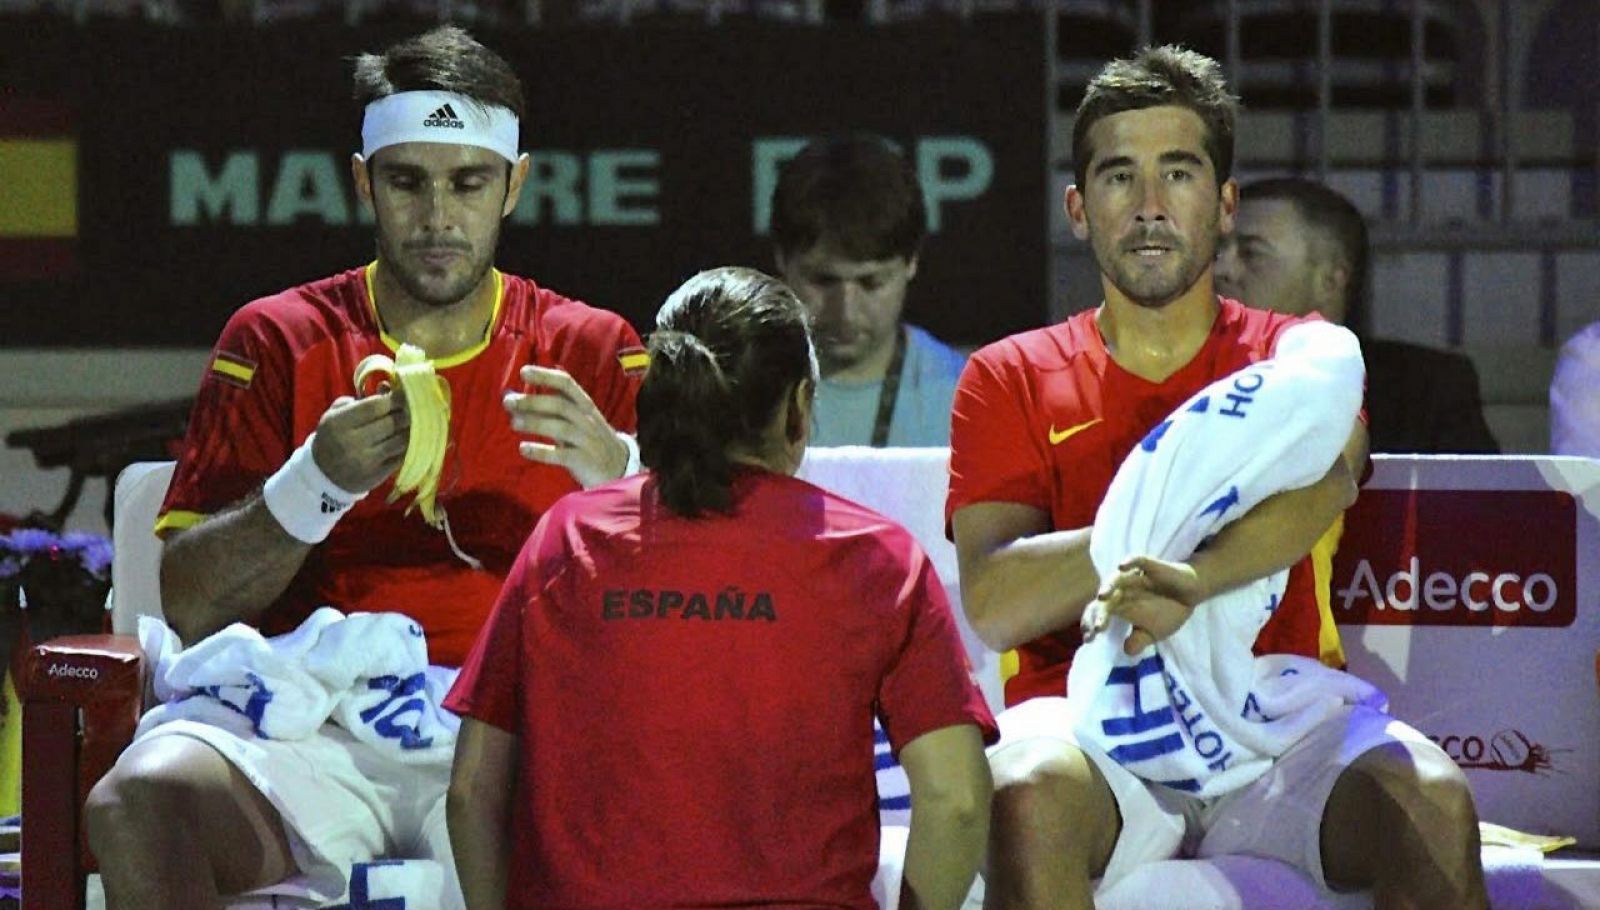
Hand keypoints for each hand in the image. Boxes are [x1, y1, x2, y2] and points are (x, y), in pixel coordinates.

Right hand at [310, 392, 408, 492]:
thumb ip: (362, 399)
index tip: (406, 393)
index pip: (375, 406)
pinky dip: (410, 446)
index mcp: (338, 423)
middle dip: (407, 413)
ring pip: (401, 441)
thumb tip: (388, 386)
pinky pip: (402, 456)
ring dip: (412, 430)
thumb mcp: (338, 414)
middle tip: (416, 407)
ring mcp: (365, 461)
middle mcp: (351, 442)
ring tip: (418, 422)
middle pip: (391, 423)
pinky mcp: (377, 475)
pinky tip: (413, 439)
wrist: (324, 474)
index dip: (395, 398)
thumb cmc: (334, 436)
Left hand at [506, 365, 627, 488]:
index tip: (523, 372)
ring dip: (535, 423)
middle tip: (508, 402)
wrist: (617, 468)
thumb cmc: (588, 439)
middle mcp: (587, 419)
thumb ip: (549, 408)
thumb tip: (514, 396)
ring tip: (513, 423)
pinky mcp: (583, 460)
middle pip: (560, 405)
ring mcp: (587, 440)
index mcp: (584, 404)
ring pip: (560, 428)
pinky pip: (561, 455)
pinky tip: (524, 449)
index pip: (566, 383)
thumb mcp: (576, 419)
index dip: (545, 376)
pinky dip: (541, 451)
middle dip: (533, 401)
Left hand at [1083, 556, 1205, 655]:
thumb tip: (1127, 651)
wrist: (1190, 595)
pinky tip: (1122, 566)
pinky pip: (1137, 560)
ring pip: (1117, 579)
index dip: (1092, 624)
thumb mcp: (1153, 632)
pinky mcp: (1150, 566)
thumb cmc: (1166, 612)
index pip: (1099, 613)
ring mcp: (1135, 577)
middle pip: (1105, 599)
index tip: (1089, 639)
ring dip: (1109, 586)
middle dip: (1099, 612)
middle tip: (1098, 628)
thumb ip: (1139, 640)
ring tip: (1101, 597)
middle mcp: (1123, 590)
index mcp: (1119, 606)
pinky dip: (1129, 562)